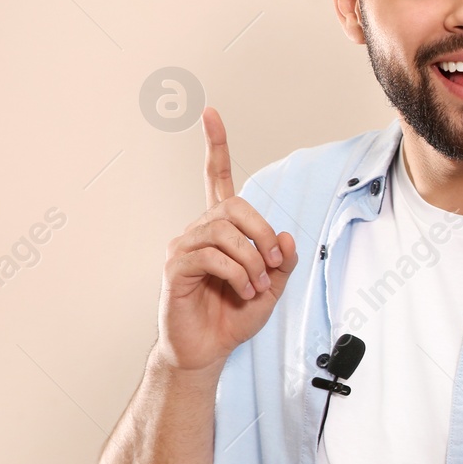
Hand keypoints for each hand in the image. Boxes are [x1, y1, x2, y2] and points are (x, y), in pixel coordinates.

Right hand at [153, 106, 298, 374]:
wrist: (209, 350)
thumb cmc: (234, 316)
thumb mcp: (273, 288)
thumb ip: (283, 261)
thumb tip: (286, 236)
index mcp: (222, 229)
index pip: (216, 179)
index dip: (215, 146)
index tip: (211, 113)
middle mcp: (199, 231)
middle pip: (234, 206)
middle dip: (263, 234)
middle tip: (274, 266)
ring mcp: (184, 247)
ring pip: (224, 232)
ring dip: (252, 260)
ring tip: (257, 286)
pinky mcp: (176, 268)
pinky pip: (211, 256)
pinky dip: (237, 273)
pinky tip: (243, 291)